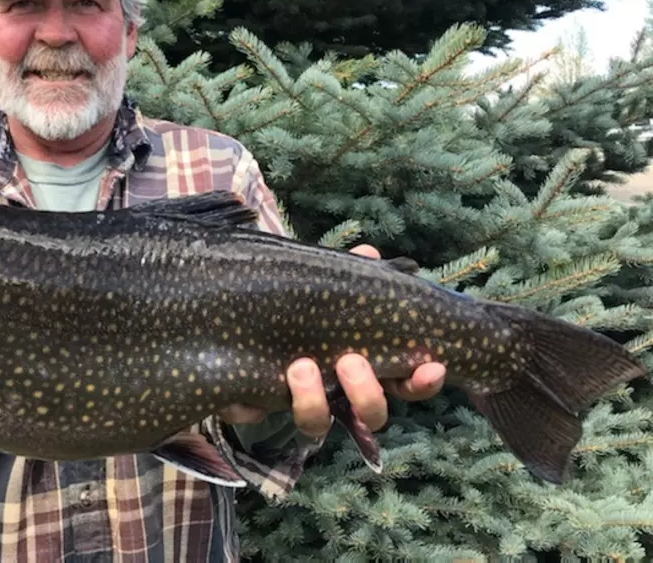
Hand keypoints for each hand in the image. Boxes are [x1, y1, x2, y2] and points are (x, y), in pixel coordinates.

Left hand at [220, 244, 446, 436]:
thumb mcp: (327, 286)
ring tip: (300, 366)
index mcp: (364, 365)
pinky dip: (252, 406)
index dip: (422, 382)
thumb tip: (368, 252)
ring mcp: (300, 402)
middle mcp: (337, 393)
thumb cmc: (303, 305)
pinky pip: (257, 416)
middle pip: (371, 414)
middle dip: (366, 393)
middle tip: (350, 361)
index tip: (431, 365)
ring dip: (312, 401)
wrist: (243, 319)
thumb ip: (350, 274)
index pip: (405, 383)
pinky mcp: (258, 405)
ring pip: (316, 424)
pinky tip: (251, 390)